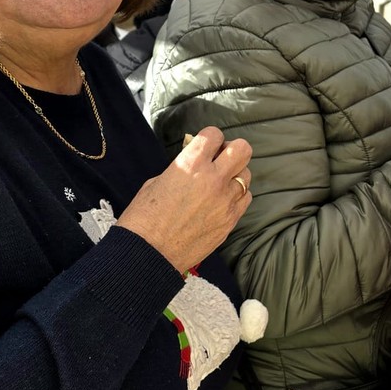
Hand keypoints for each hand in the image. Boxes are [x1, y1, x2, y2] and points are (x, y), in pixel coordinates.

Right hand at [116, 127, 253, 272]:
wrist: (147, 255)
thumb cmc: (143, 218)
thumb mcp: (156, 182)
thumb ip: (181, 167)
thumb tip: (194, 161)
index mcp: (190, 165)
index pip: (214, 134)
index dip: (209, 138)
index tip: (204, 146)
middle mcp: (213, 179)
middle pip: (242, 149)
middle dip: (231, 149)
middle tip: (219, 159)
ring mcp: (225, 201)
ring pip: (247, 175)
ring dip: (234, 175)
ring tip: (219, 184)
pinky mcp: (230, 221)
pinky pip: (245, 199)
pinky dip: (236, 196)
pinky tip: (222, 201)